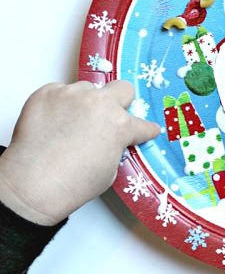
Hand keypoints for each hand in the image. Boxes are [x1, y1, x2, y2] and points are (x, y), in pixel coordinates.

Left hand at [0, 81, 159, 225]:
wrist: (32, 185)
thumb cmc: (72, 184)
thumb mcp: (110, 170)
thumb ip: (116, 146)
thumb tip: (110, 139)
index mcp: (120, 125)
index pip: (143, 124)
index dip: (144, 131)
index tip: (144, 131)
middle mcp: (100, 104)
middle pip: (123, 88)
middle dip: (120, 102)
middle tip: (108, 117)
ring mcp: (72, 95)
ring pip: (87, 89)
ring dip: (85, 103)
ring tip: (71, 124)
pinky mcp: (47, 93)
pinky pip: (59, 91)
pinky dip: (59, 104)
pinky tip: (53, 123)